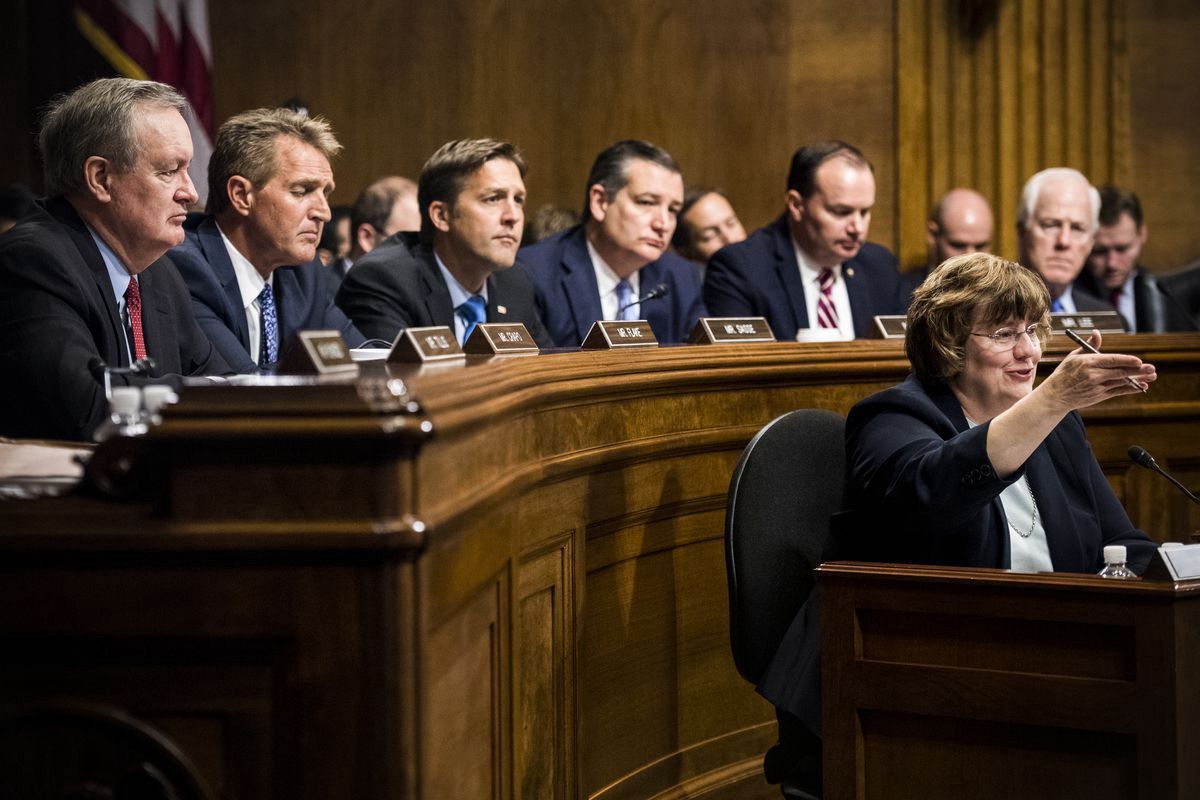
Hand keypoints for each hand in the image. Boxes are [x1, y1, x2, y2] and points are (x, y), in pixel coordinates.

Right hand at [1039, 330, 1156, 411]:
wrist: (1055, 396)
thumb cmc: (1064, 373)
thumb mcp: (1074, 357)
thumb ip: (1089, 346)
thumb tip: (1097, 332)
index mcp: (1087, 363)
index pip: (1111, 360)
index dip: (1126, 361)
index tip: (1139, 361)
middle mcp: (1093, 375)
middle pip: (1120, 372)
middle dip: (1138, 370)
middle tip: (1152, 368)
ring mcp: (1097, 387)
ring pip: (1121, 382)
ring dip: (1138, 379)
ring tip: (1152, 375)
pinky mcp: (1099, 396)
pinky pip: (1118, 392)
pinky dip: (1131, 389)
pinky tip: (1142, 386)